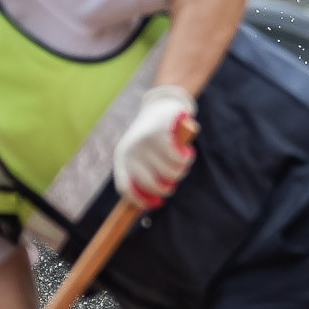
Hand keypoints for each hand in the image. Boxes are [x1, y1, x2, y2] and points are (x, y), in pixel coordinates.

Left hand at [113, 85, 197, 209]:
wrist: (160, 106)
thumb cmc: (152, 138)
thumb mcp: (141, 155)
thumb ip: (145, 175)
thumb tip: (154, 201)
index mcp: (122, 158)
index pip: (125, 188)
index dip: (141, 201)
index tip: (156, 202)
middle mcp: (130, 151)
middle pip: (151, 184)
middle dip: (166, 188)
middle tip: (172, 182)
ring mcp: (145, 142)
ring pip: (169, 173)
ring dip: (180, 170)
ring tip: (180, 160)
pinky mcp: (161, 133)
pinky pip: (179, 160)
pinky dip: (186, 158)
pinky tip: (186, 152)